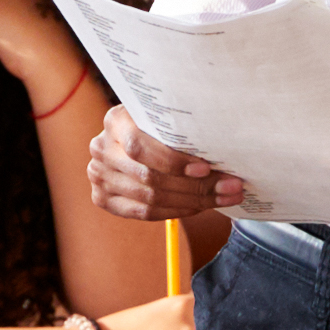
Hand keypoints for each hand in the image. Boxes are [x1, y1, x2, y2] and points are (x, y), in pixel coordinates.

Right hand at [89, 107, 241, 223]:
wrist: (129, 139)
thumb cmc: (158, 125)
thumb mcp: (164, 116)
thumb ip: (181, 127)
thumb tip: (224, 149)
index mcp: (116, 121)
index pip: (140, 147)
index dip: (173, 161)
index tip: (206, 169)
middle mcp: (102, 148)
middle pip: (150, 177)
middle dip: (196, 186)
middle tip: (230, 187)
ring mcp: (99, 176)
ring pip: (150, 198)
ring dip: (192, 202)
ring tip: (223, 197)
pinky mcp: (103, 198)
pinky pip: (143, 213)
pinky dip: (175, 211)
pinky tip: (199, 207)